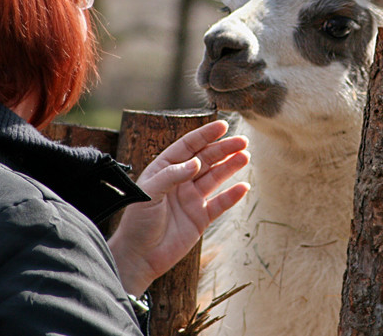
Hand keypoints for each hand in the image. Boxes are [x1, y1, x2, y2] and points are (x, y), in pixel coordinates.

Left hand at [107, 120, 249, 295]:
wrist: (139, 257)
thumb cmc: (137, 222)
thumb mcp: (148, 193)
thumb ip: (172, 175)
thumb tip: (195, 162)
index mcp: (165, 170)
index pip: (188, 147)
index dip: (205, 135)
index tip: (223, 126)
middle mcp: (180, 181)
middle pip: (206, 160)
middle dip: (224, 149)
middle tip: (242, 141)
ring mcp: (192, 199)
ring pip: (215, 178)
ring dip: (230, 167)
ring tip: (245, 156)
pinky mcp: (200, 218)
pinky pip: (220, 203)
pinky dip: (232, 195)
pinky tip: (244, 186)